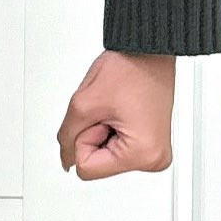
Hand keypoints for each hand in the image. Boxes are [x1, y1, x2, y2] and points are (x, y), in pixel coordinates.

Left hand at [57, 49, 174, 179]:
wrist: (149, 52)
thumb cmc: (129, 69)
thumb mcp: (83, 104)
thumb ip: (66, 137)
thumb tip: (66, 160)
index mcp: (143, 154)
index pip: (86, 168)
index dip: (83, 138)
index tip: (101, 116)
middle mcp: (154, 160)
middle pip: (97, 164)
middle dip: (94, 134)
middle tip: (111, 110)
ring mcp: (154, 153)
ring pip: (104, 156)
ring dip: (102, 131)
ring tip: (118, 109)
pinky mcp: (151, 144)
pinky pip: (116, 148)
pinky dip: (111, 130)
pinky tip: (122, 112)